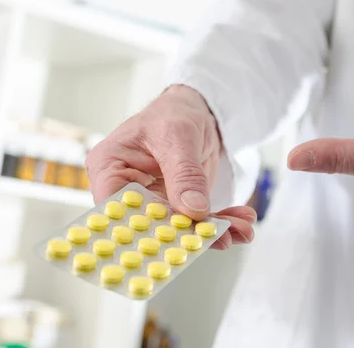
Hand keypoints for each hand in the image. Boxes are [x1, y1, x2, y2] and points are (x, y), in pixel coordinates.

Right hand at [86, 84, 254, 249]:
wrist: (195, 110)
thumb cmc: (173, 113)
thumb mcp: (177, 136)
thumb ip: (184, 173)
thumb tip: (193, 209)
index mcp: (110, 168)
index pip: (115, 209)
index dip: (139, 231)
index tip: (173, 242)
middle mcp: (128, 191)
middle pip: (151, 225)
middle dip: (189, 235)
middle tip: (223, 239)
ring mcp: (154, 201)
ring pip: (180, 227)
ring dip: (214, 231)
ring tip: (243, 231)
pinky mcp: (178, 206)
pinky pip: (198, 220)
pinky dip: (222, 222)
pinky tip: (243, 223)